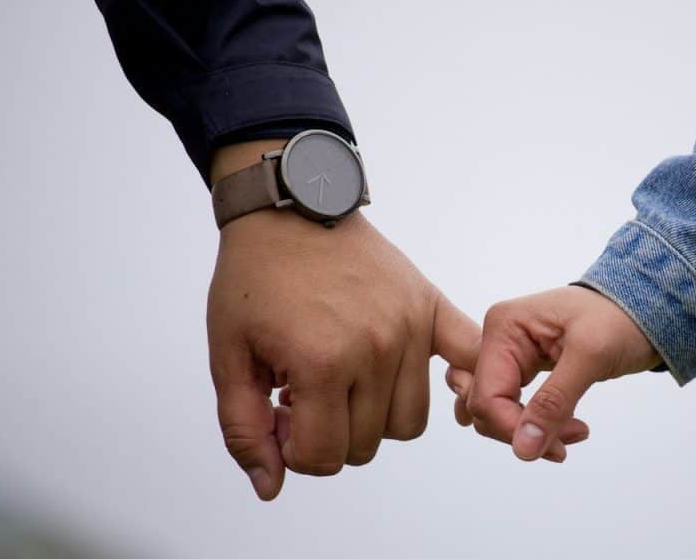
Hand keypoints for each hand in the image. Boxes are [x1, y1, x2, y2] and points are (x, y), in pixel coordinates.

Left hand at [207, 141, 478, 499]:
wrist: (290, 210)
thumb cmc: (255, 278)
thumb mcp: (229, 356)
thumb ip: (245, 429)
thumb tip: (271, 486)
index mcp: (323, 363)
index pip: (325, 457)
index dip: (295, 450)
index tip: (282, 415)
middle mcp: (376, 349)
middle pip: (367, 445)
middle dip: (330, 435)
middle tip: (306, 396)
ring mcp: (410, 328)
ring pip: (408, 422)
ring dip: (375, 418)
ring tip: (345, 382)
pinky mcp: (430, 306)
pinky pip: (466, 358)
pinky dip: (460, 378)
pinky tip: (416, 377)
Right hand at [453, 286, 660, 461]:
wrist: (644, 310)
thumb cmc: (620, 319)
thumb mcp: (591, 356)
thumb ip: (554, 402)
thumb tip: (523, 448)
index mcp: (504, 326)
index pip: (486, 396)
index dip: (514, 429)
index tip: (558, 447)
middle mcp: (498, 339)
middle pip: (486, 407)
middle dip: (525, 431)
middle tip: (571, 437)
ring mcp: (508, 354)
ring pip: (496, 412)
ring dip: (530, 431)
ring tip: (573, 431)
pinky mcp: (522, 369)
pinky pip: (512, 407)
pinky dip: (534, 424)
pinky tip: (563, 426)